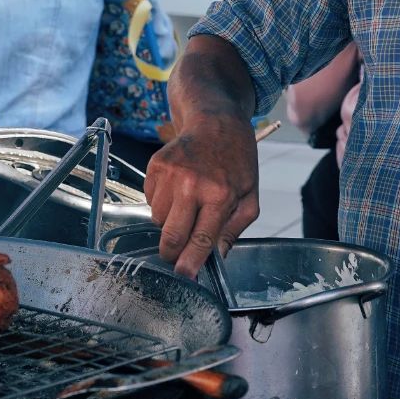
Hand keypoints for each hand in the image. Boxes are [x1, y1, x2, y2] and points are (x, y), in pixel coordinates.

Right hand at [145, 117, 259, 278]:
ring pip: (158, 220)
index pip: (201, 238)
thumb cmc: (237, 161)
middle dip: (172, 253)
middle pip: (172, 235)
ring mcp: (171, 174)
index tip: (184, 276)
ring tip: (187, 205)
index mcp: (220, 195)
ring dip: (169, 222)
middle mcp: (193, 185)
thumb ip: (234, 229)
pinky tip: (177, 188)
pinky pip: (150, 200)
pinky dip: (161, 202)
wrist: (216, 122)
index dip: (190, 262)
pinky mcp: (155, 166)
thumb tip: (216, 256)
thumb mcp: (249, 196)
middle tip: (175, 255)